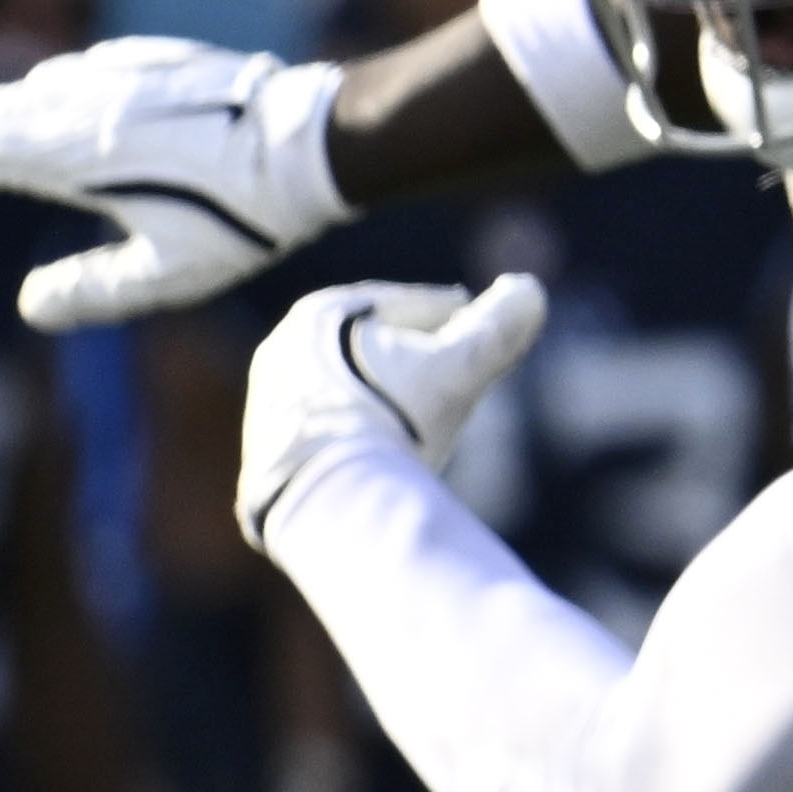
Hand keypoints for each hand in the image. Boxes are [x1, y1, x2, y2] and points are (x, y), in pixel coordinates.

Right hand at [0, 38, 352, 328]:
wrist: (315, 143)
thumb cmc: (246, 217)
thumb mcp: (169, 275)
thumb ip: (96, 291)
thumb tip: (31, 306)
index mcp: (80, 158)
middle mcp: (91, 109)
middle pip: (2, 117)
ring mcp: (127, 79)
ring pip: (43, 88)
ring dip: (1, 107)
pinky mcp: (163, 63)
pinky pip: (89, 70)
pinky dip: (55, 84)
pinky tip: (54, 87)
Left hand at [238, 276, 548, 547]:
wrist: (323, 499)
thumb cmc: (393, 422)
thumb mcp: (460, 367)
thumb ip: (500, 325)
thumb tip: (529, 291)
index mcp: (323, 311)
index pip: (410, 305)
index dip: (459, 319)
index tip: (487, 336)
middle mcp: (284, 347)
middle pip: (374, 345)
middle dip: (418, 357)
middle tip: (459, 375)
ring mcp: (268, 400)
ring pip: (349, 387)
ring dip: (387, 396)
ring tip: (425, 420)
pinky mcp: (263, 449)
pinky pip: (327, 427)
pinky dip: (359, 430)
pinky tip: (387, 451)